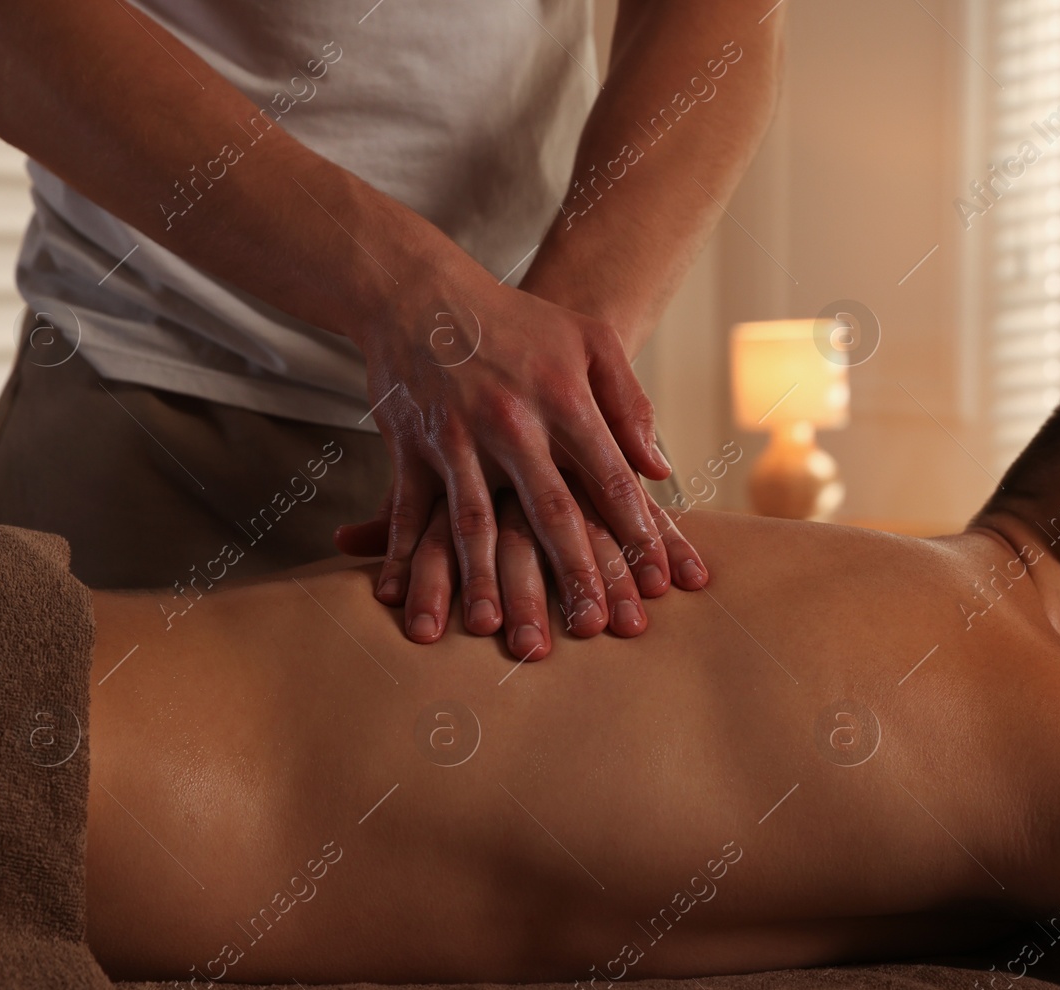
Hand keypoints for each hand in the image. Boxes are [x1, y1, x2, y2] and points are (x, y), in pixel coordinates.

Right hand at [344, 259, 705, 637]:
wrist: (422, 291)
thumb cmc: (518, 321)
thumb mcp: (589, 340)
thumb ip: (630, 403)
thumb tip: (659, 468)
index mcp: (563, 398)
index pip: (610, 478)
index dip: (637, 533)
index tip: (657, 584)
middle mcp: (512, 423)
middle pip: (551, 512)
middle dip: (576, 574)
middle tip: (594, 628)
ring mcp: (457, 437)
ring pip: (475, 523)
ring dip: (485, 581)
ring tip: (494, 630)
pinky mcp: (412, 446)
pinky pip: (407, 510)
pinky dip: (400, 554)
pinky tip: (401, 597)